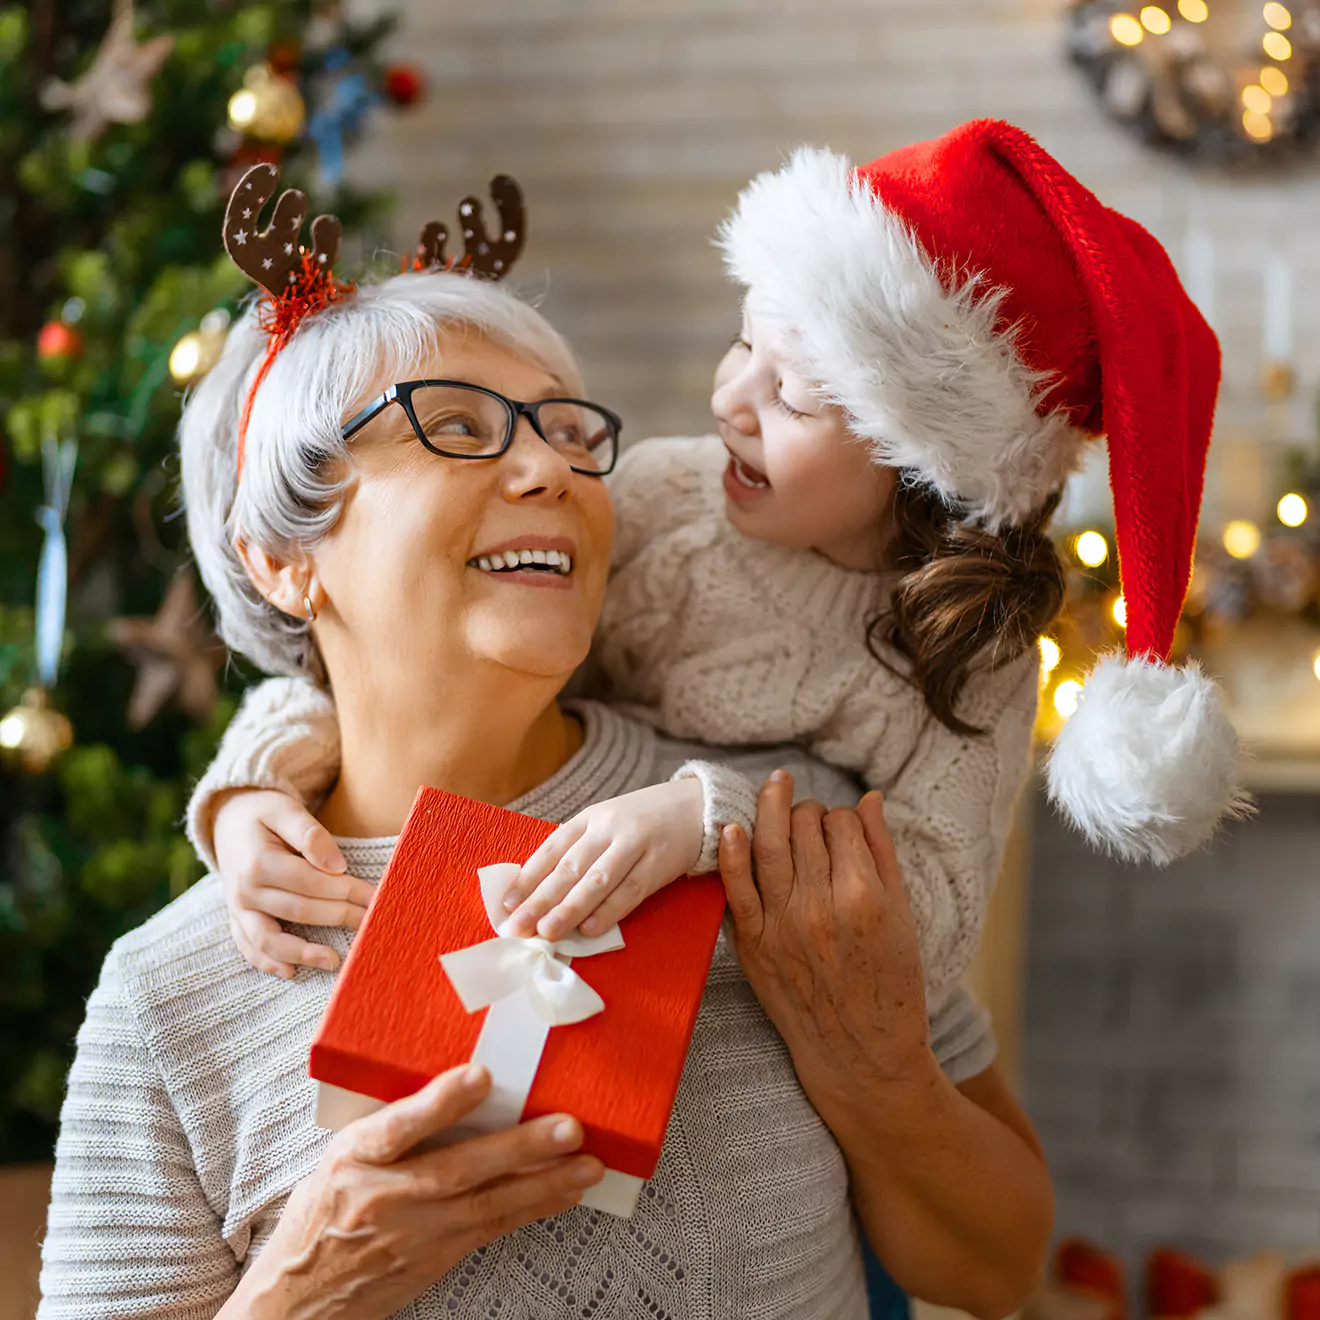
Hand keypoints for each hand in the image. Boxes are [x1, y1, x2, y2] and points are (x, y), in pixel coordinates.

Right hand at [214, 788, 374, 979]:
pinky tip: (291, 972)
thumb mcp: (285, 809)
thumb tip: (337, 865)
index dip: (345, 890)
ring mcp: (238, 908)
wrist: (227, 818)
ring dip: (303, 953)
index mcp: (259, 861)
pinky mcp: (236, 917)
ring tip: (335, 961)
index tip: (374, 895)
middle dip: (339, 916)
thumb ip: (310, 834)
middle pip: (299, 910)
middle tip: (371, 922)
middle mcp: (244, 889)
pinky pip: (248, 946)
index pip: (311, 882)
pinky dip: (266, 962)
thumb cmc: (264, 812)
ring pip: (269, 938)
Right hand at [229, 1064, 602, 1319]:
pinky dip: (533, 1208)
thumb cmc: (324, 1212)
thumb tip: (456, 1080)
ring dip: (545, 1184)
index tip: (481, 1075)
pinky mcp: (436, 1257)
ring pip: (487, 1205)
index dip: (440, 1102)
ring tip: (589, 1165)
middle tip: (569, 1127)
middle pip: (457, 1170)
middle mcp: (385, 1197)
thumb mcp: (339, 1157)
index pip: (398, 1128)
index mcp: (353, 1159)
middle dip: (519, 1149)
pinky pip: (492, 1229)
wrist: (296, 1300)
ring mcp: (414, 1233)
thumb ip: (390, 1126)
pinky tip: (567, 1192)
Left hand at [500, 779, 704, 940]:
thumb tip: (539, 891)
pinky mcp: (658, 864)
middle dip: (540, 900)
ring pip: (597, 881)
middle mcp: (609, 828)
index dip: (527, 877)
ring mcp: (635, 845)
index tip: (506, 904)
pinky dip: (608, 912)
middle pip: (570, 867)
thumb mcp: (607, 823)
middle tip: (518, 927)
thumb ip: (579, 850)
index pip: (552, 849)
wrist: (697, 807)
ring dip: (569, 909)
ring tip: (547, 932)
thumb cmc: (643, 822)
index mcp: (591, 818)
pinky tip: (589, 929)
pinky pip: (630, 891)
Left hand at [717, 774, 934, 1121]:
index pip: (842, 824)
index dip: (842, 816)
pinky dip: (730, 854)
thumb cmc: (890, 984)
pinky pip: (735, 889)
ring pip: (769, 844)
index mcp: (864, 895)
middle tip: (811, 817)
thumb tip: (868, 799)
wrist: (860, 1052)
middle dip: (808, 811)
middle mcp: (820, 905)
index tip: (844, 827)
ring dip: (770, 808)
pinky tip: (731, 827)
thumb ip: (883, 853)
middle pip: (804, 827)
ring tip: (774, 788)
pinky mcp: (753, 944)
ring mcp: (782, 924)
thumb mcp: (902, 915)